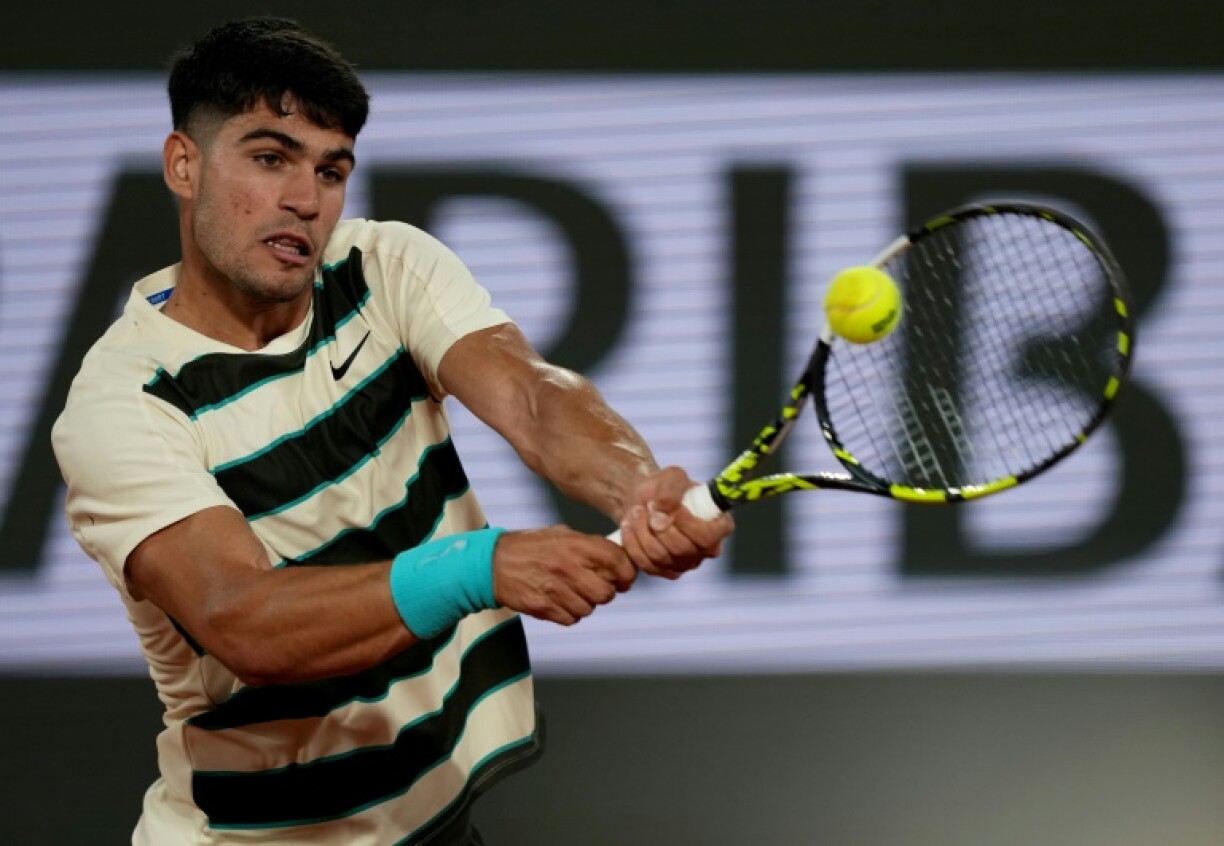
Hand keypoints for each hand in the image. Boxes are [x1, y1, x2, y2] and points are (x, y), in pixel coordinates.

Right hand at [492, 526, 635, 625]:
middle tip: (596, 588)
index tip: (624, 579)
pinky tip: (559, 601)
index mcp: (575, 544)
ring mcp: (554, 588)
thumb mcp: (562, 535)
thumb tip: (620, 562)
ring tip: (571, 593)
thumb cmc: (531, 548)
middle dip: (606, 593)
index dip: (627, 574)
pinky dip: (569, 614)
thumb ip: (590, 547)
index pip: (617, 561)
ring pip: (589, 609)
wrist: (493, 563)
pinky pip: (571, 619)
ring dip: (585, 604)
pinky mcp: (542, 607)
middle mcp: (566, 566)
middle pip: (606, 593)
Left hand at [618, 466, 733, 579]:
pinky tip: (628, 526)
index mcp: (720, 526)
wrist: (647, 500)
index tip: (663, 505)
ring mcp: (688, 563)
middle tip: (646, 505)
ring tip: (635, 511)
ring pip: (660, 556)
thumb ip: (670, 491)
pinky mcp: (667, 571)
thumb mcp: (671, 477)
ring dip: (642, 532)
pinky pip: (646, 564)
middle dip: (657, 525)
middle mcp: (708, 549)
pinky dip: (633, 544)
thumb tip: (662, 513)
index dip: (683, 523)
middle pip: (680, 548)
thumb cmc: (666, 487)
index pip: (706, 536)